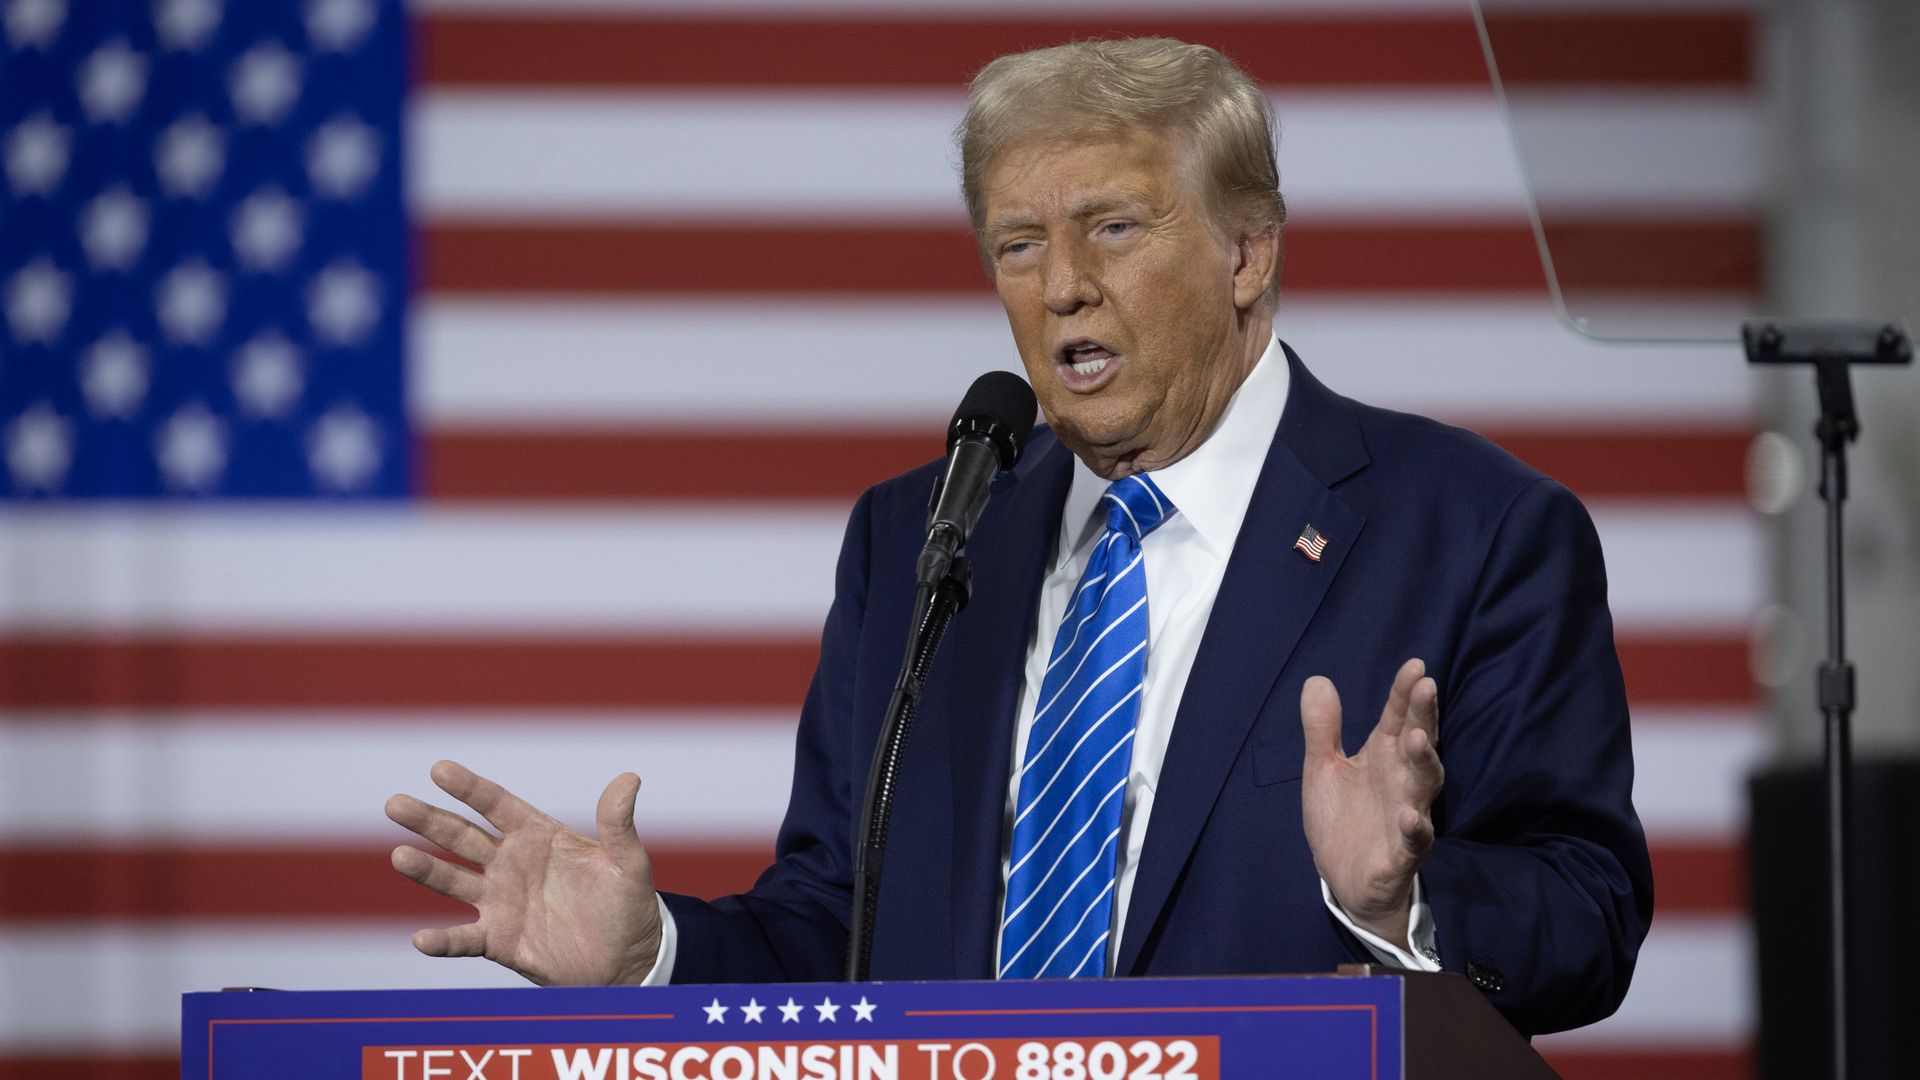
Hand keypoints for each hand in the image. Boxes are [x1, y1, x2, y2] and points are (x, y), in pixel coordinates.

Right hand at [386, 760, 662, 985]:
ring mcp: (500, 901)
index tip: (439, 768)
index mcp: (538, 835)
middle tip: (394, 804)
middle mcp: (511, 863)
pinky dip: (443, 941)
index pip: (497, 804)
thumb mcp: (627, 863)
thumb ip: (618, 824)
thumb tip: (630, 779)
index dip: (469, 788)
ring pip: (452, 881)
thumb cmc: (627, 905)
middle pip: (462, 836)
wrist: (626, 961)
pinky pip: (463, 939)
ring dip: (425, 870)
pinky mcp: (498, 940)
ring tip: (399, 856)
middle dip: (429, 820)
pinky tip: (421, 939)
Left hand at [1299, 658, 1443, 947]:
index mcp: (1383, 757)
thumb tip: (1317, 679)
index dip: (1405, 693)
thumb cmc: (1341, 818)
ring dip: (1425, 762)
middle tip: (1426, 687)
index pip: (1398, 717)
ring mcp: (1407, 815)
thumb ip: (1322, 728)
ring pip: (1425, 785)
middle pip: (1419, 742)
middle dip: (1423, 716)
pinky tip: (1410, 815)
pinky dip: (1415, 827)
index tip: (1415, 665)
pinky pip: (1415, 839)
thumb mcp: (1323, 768)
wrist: (1343, 879)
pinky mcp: (1402, 852)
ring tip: (1417, 739)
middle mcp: (1401, 780)